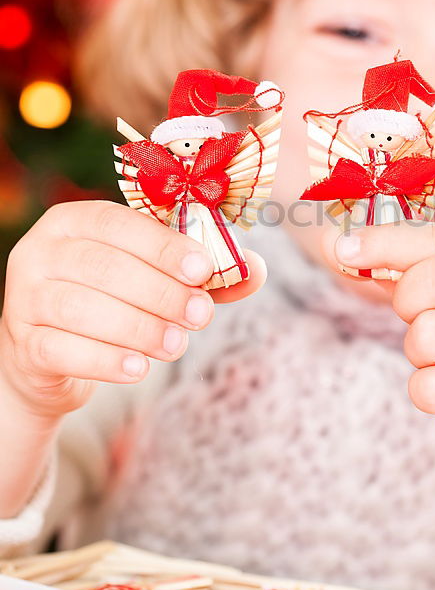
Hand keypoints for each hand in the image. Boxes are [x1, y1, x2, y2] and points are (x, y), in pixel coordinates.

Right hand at [0, 200, 266, 420]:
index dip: (163, 246)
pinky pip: (64, 350)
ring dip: (139, 328)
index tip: (204, 269)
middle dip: (161, 293)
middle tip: (201, 316)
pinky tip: (140, 369)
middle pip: (104, 267)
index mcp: (74, 220)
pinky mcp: (25, 344)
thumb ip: (203, 272)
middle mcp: (41, 252)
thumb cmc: (115, 300)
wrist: (55, 355)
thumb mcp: (158, 278)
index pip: (119, 223)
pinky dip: (106, 360)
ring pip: (83, 309)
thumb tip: (256, 270)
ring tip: (178, 345)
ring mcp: (24, 298)